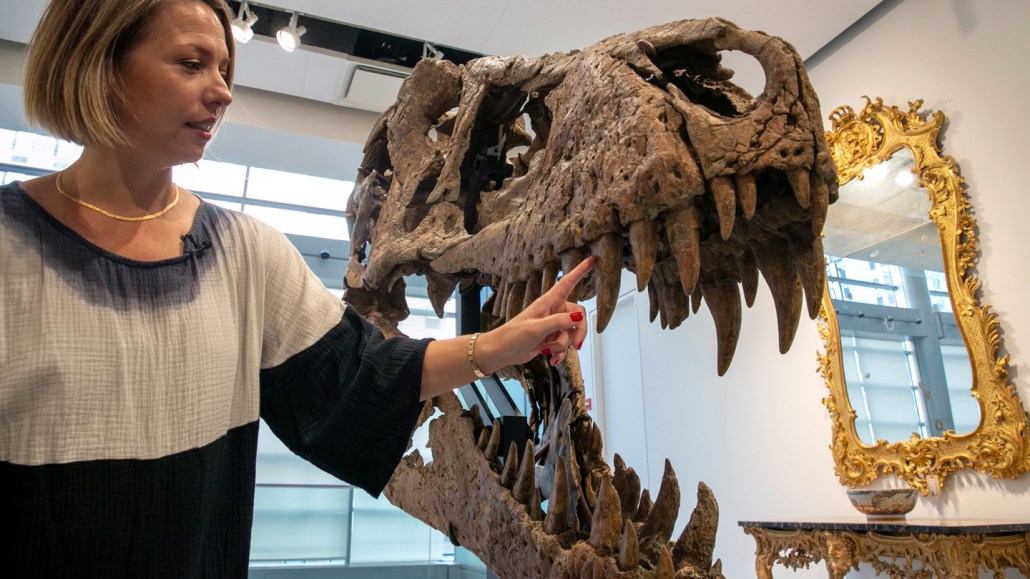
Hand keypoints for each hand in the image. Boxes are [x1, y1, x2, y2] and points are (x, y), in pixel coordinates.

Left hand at [479, 256, 594, 369]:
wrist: (501, 352)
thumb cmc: (513, 336)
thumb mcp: (536, 328)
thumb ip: (559, 322)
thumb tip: (579, 317)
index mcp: (548, 302)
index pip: (567, 282)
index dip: (580, 271)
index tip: (592, 259)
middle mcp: (552, 311)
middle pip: (578, 316)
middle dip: (578, 332)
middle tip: (577, 345)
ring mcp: (552, 325)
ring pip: (571, 332)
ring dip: (563, 345)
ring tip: (548, 349)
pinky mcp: (551, 337)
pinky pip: (565, 344)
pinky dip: (561, 353)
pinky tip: (553, 359)